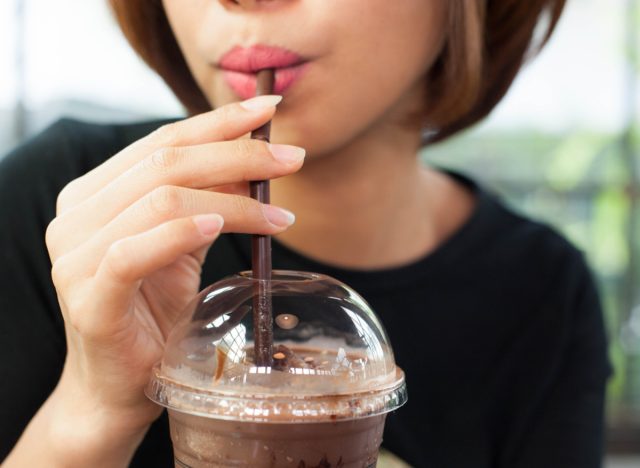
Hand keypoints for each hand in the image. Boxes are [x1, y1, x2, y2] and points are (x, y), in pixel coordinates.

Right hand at [44, 95, 303, 446]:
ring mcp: (75, 256)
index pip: (161, 141)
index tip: (270, 108)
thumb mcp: (185, 244)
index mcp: (95, 193)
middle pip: (165, 163)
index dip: (218, 121)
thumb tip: (254, 155)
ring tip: (281, 215)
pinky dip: (180, 233)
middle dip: (238, 155)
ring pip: (160, 200)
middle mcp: (77, 215)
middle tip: (292, 158)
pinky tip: (217, 226)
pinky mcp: (88, 297)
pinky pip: (134, 252)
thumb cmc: (155, 311)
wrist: (120, 385)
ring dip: (231, 201)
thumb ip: (206, 199)